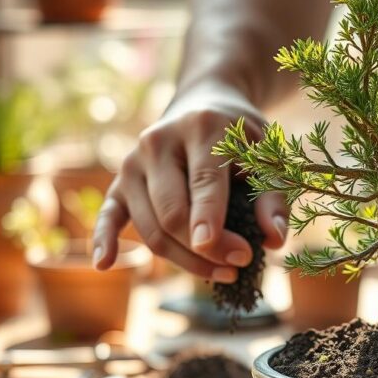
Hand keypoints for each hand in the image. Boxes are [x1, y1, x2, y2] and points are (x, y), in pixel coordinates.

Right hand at [92, 82, 287, 279]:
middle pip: (171, 213)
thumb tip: (274, 239)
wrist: (205, 105)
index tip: (239, 258)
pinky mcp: (120, 181)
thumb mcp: (267, 156)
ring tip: (223, 273)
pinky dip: (104, 239)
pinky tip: (103, 265)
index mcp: (200, 127)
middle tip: (239, 266)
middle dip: (204, 250)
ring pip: (149, 227)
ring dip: (183, 260)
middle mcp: (158, 142)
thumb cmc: (240, 138)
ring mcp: (133, 161)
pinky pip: (109, 214)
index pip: (203, 185)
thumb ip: (273, 197)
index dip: (218, 226)